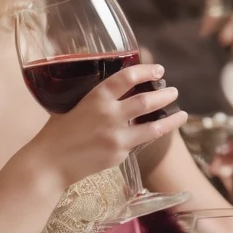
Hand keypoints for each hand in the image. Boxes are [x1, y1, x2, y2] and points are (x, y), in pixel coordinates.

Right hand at [29, 63, 187, 189]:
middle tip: (174, 91)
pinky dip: (149, 135)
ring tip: (182, 114)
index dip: (146, 70)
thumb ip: (96, 98)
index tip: (158, 69)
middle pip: (147, 101)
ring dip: (171, 119)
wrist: (50, 163)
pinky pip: (140, 142)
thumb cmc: (57, 132)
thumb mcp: (74, 105)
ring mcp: (117, 137)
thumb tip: (116, 89)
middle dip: (165, 94)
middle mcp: (110, 115)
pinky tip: (156, 132)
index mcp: (96, 98)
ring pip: (154, 127)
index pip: (127, 77)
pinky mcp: (120, 155)